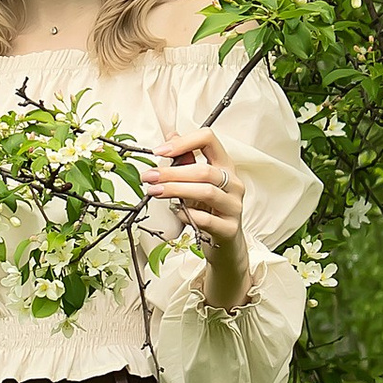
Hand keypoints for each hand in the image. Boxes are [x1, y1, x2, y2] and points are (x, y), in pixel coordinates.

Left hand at [145, 128, 249, 305]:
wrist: (225, 245)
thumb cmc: (210, 211)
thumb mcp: (197, 183)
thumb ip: (187, 160)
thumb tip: (170, 137)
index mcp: (225, 166)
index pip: (209, 139)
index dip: (183, 142)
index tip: (159, 151)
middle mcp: (234, 184)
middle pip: (204, 170)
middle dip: (172, 172)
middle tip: (149, 177)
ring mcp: (234, 206)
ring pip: (206, 192)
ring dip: (176, 190)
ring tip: (155, 192)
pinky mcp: (229, 229)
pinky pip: (206, 219)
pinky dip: (188, 214)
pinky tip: (177, 212)